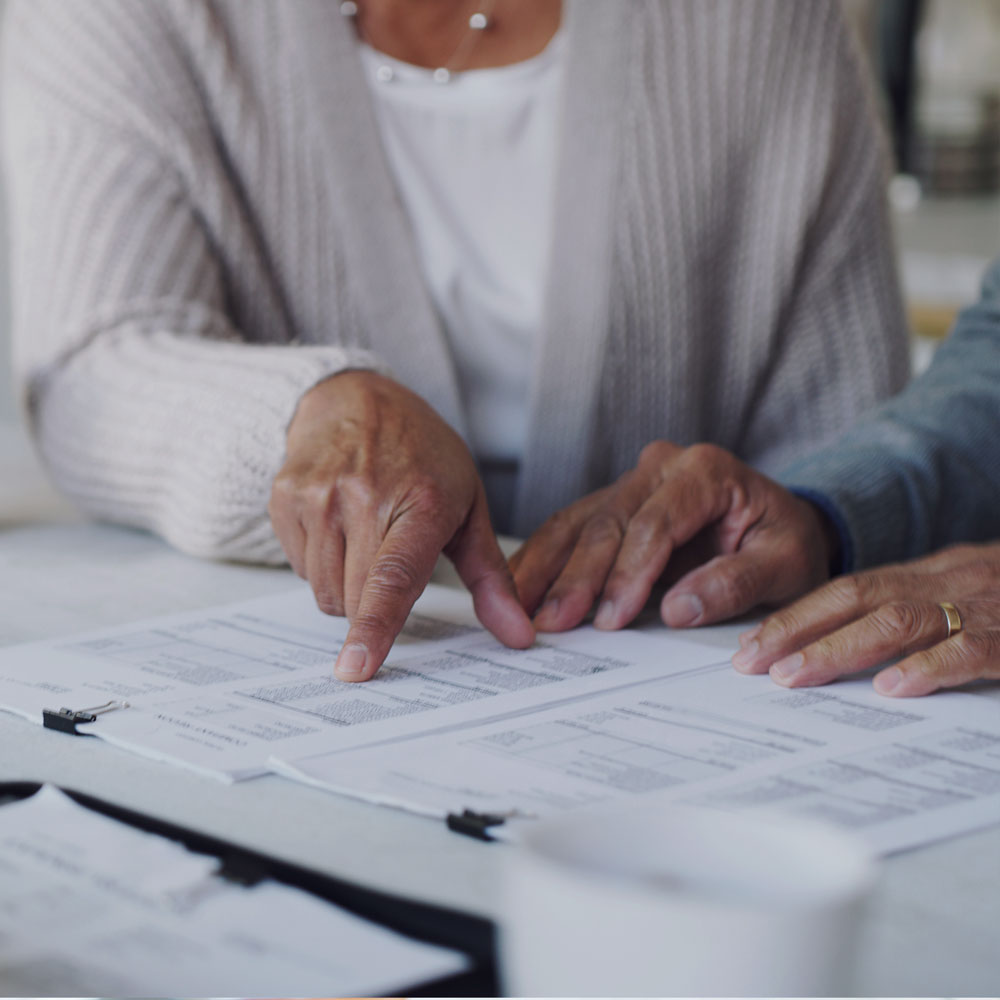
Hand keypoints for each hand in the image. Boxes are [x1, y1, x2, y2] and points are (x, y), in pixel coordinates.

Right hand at [269, 371, 532, 680]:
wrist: (358, 399)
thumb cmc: (422, 457)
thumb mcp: (469, 507)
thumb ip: (492, 578)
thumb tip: (518, 636)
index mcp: (420, 502)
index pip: (392, 577)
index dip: (374, 626)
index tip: (357, 668)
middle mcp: (363, 497)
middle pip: (354, 598)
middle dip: (374, 603)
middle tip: (391, 556)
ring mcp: (318, 495)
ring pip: (323, 591)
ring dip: (345, 586)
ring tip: (365, 538)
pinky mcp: (285, 497)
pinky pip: (298, 568)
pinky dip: (319, 563)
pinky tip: (337, 525)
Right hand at [509, 441, 835, 632]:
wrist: (781, 525)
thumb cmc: (785, 542)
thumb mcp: (785, 564)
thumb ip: (736, 582)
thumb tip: (678, 609)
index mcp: (705, 471)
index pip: (655, 524)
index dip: (629, 573)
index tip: (612, 618)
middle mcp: (661, 467)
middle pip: (608, 522)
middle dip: (578, 577)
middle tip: (552, 622)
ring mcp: (633, 482)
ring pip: (578, 522)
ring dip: (547, 568)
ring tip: (519, 608)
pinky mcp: (614, 503)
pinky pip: (570, 528)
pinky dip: (544, 560)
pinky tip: (520, 587)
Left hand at [731, 543, 999, 695]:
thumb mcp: (961, 600)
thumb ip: (911, 618)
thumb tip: (848, 656)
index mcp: (928, 576)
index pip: (845, 589)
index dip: (794, 616)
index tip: (748, 647)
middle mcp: (948, 582)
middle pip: (856, 598)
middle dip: (796, 630)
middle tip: (750, 665)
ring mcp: (985, 605)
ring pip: (900, 618)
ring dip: (840, 647)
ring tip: (794, 676)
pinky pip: (973, 647)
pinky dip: (931, 666)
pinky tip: (893, 689)